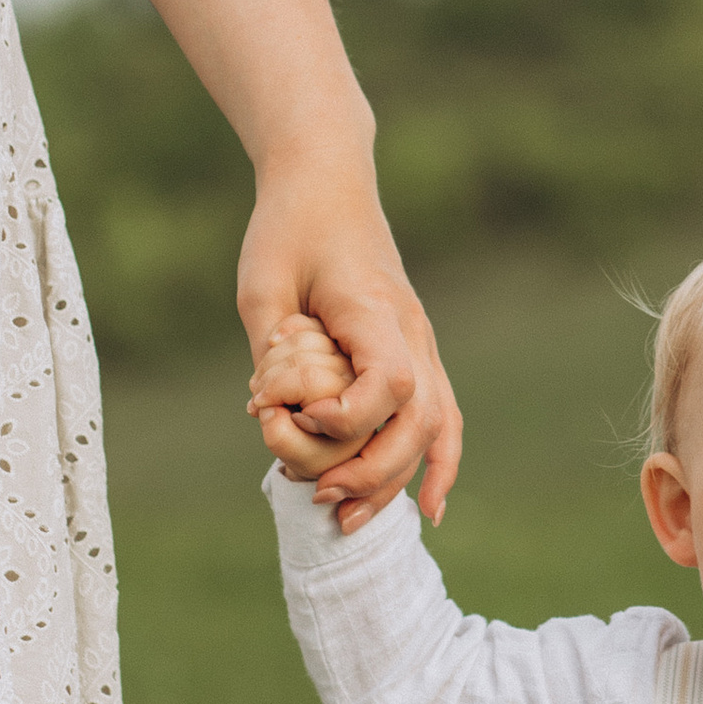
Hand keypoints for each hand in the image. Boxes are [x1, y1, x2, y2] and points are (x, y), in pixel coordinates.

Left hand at [236, 174, 463, 534]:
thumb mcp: (260, 284)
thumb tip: (270, 416)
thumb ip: (271, 353)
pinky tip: (427, 508)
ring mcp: (421, 342)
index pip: (389, 382)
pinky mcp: (414, 350)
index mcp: (375, 309)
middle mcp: (411, 330)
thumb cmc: (288, 228)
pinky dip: (438, 463)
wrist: (327, 182)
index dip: (347, 419)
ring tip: (351, 520)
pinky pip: (442, 415)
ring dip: (398, 480)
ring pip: (435, 426)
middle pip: (420, 420)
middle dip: (372, 472)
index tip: (296, 418)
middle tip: (318, 497)